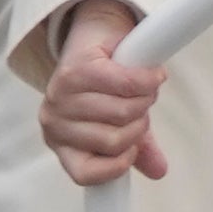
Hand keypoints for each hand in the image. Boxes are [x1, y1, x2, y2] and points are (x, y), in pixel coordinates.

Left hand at [41, 0, 169, 188]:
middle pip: (114, 140)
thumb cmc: (104, 88)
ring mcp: (61, 95)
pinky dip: (148, 80)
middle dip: (138, 123)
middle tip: (140, 106)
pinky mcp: (77, 68)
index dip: (117, 166)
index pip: (85, 174)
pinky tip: (151, 75)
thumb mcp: (120, 124)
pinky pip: (127, 84)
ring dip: (145, 99)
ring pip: (123, 112)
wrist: (94, 37)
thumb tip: (158, 171)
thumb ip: (136, 149)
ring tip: (142, 88)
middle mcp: (54, 123)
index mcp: (63, 145)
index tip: (132, 150)